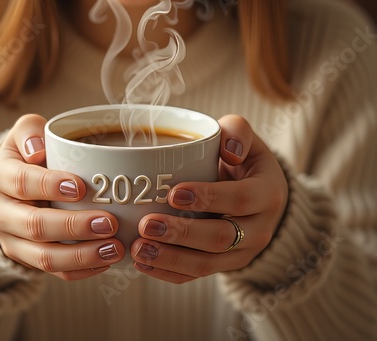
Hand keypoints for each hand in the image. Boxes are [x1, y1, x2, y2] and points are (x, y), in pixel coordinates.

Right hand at [0, 114, 124, 280]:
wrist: (9, 188)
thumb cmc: (29, 156)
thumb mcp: (24, 133)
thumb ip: (29, 131)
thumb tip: (38, 149)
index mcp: (0, 177)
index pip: (22, 182)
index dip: (50, 185)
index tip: (80, 187)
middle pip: (35, 225)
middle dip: (74, 227)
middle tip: (109, 223)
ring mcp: (11, 240)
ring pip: (43, 256)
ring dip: (81, 255)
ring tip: (114, 249)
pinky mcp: (25, 258)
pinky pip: (51, 272)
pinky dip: (80, 270)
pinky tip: (105, 261)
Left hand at [131, 115, 287, 283]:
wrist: (257, 196)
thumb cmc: (244, 163)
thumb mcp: (248, 141)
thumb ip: (238, 131)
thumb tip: (229, 150)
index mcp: (268, 194)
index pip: (240, 198)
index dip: (208, 197)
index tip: (172, 193)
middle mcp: (259, 229)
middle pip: (221, 238)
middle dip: (182, 233)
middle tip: (147, 225)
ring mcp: (242, 253)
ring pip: (207, 264)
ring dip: (170, 258)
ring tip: (139, 249)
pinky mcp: (224, 266)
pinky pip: (196, 276)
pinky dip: (168, 272)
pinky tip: (142, 263)